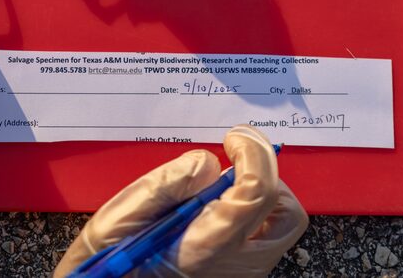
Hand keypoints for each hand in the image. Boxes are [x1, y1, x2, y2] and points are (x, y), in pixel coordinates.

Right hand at [55, 125, 307, 276]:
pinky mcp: (240, 272)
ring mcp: (241, 272)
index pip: (258, 190)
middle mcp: (234, 264)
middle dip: (267, 176)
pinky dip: (252, 213)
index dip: (254, 153)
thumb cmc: (116, 253)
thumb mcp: (125, 212)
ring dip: (260, 194)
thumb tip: (210, 163)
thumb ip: (168, 182)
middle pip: (287, 213)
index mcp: (206, 246)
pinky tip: (218, 209)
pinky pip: (265, 237)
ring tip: (222, 188)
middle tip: (234, 163)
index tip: (233, 138)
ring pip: (280, 226)